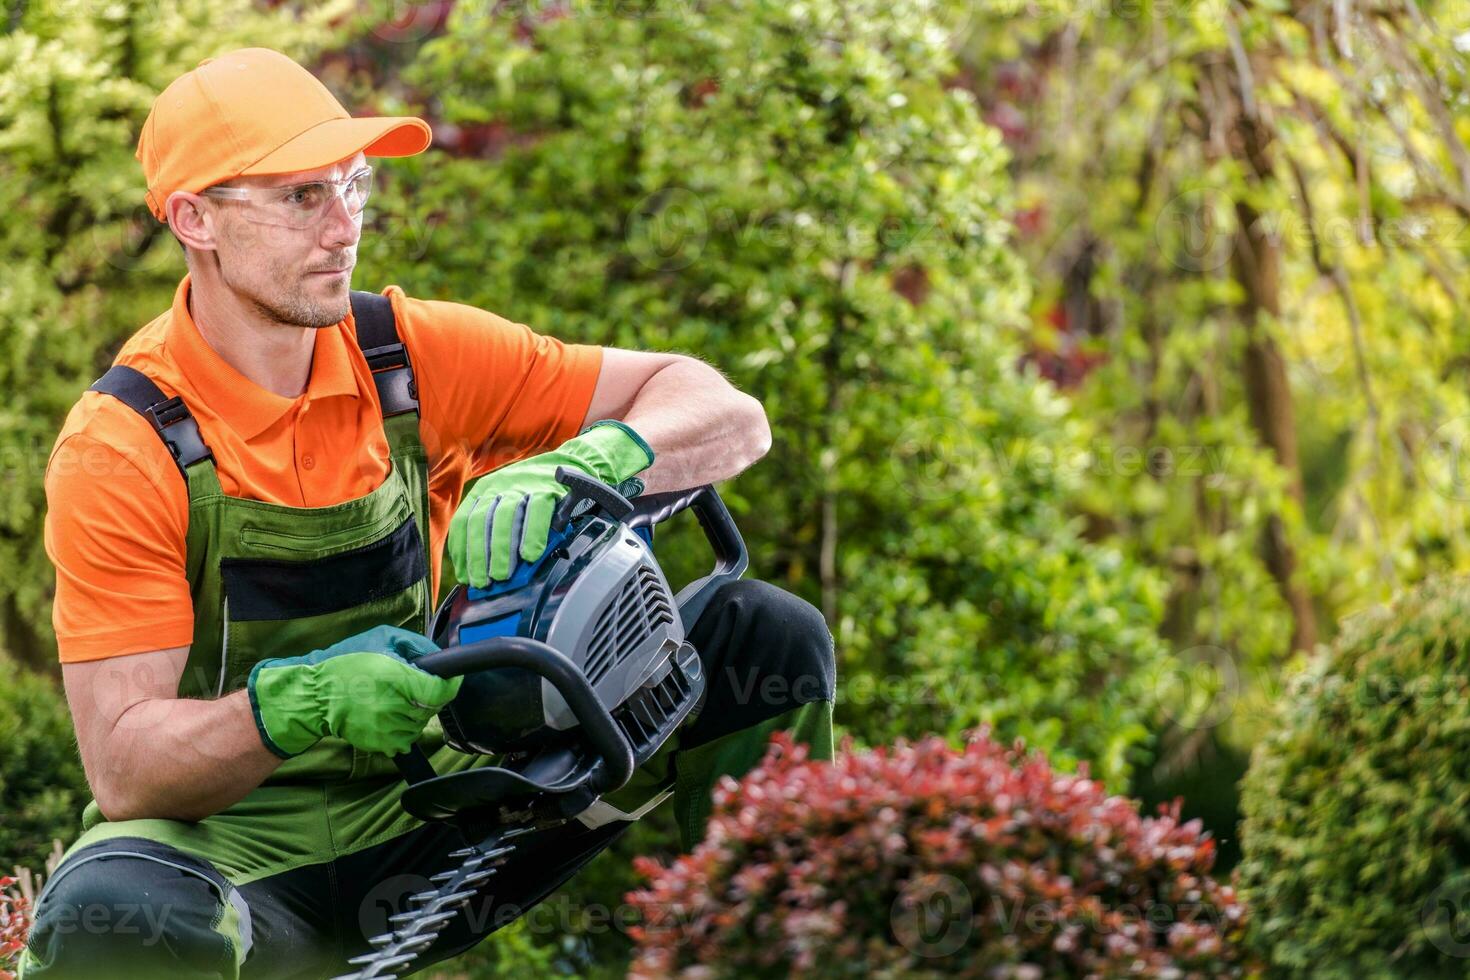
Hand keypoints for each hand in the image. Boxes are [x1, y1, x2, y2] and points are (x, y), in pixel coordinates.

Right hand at [246, 625, 461, 757]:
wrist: (315, 694)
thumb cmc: (347, 662)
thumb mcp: (384, 638)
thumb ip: (417, 645)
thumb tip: (440, 658)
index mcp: (398, 679)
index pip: (441, 690)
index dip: (450, 683)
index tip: (448, 678)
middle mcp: (395, 707)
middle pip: (434, 707)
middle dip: (428, 694)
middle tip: (409, 683)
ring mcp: (388, 729)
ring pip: (421, 723)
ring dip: (415, 711)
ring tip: (393, 697)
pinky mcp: (381, 744)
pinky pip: (406, 738)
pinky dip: (402, 726)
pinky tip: (386, 712)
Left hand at [448, 420, 653, 586]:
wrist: (571, 466)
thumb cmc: (536, 495)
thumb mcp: (510, 505)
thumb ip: (498, 531)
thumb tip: (487, 570)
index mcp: (485, 490)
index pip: (465, 520)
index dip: (463, 550)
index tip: (466, 576)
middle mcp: (500, 485)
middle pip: (482, 520)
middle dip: (480, 555)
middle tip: (483, 581)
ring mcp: (523, 485)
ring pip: (505, 517)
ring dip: (502, 549)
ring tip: (502, 575)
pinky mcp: (546, 488)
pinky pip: (537, 513)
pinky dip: (532, 536)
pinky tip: (530, 555)